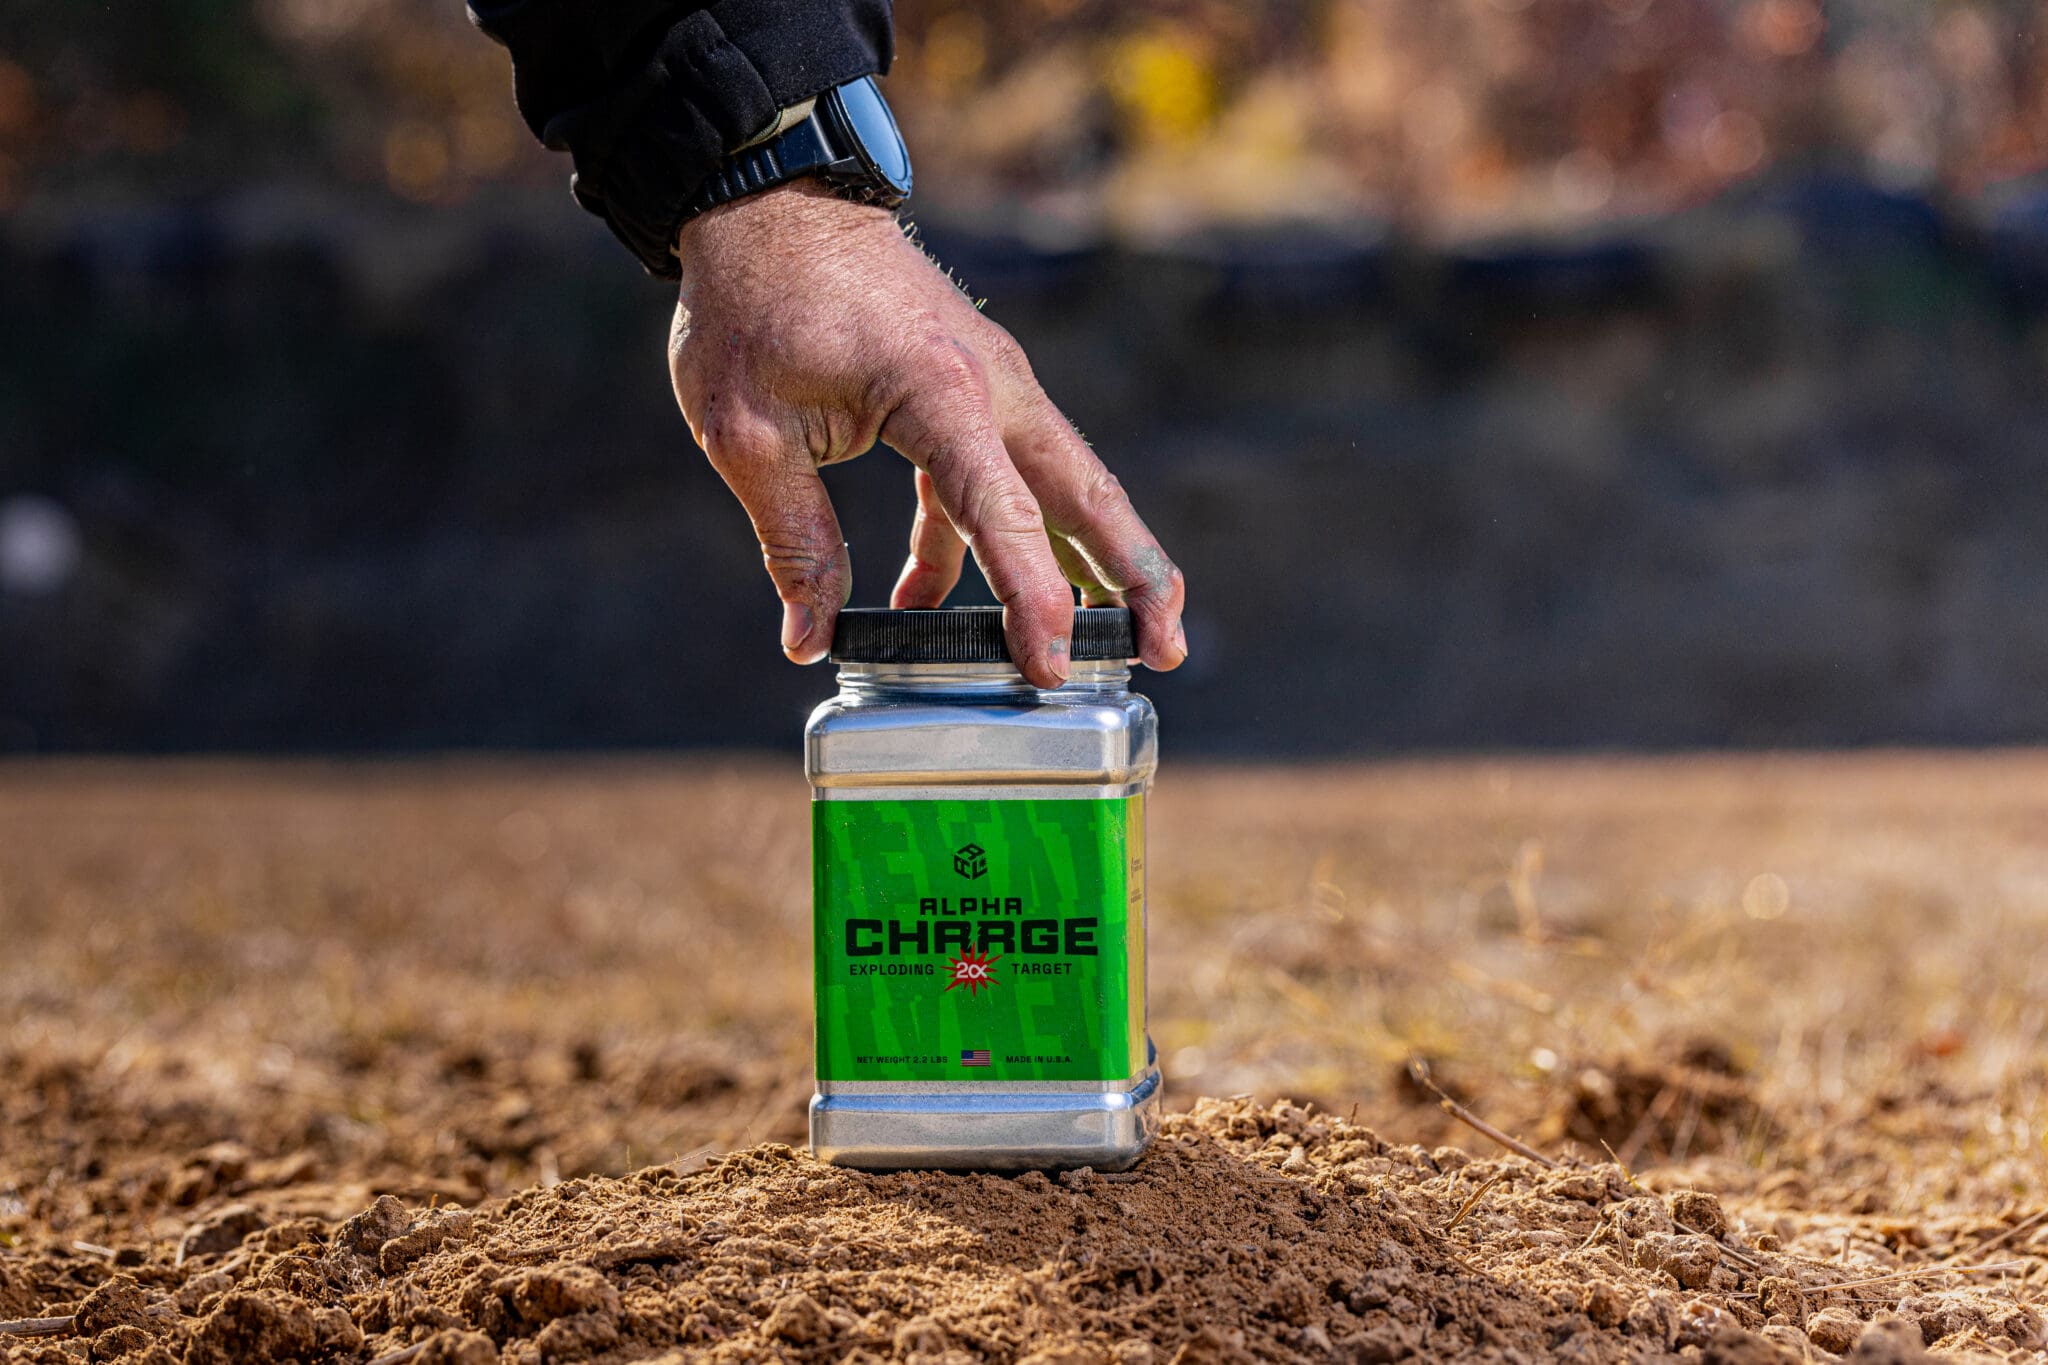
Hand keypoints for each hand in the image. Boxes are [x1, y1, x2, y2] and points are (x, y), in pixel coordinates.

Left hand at [669, 181, 1186, 687]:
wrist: (770, 203)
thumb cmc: (754, 305)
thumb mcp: (746, 432)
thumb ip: (794, 538)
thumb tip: (807, 640)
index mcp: (937, 390)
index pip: (999, 512)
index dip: (1030, 597)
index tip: (1051, 666)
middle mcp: (991, 385)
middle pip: (1087, 494)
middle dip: (1136, 578)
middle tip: (1166, 652)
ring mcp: (993, 384)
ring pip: (1064, 487)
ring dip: (1094, 565)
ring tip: (1115, 644)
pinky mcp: (973, 390)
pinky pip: (1000, 479)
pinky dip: (990, 541)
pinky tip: (934, 602)